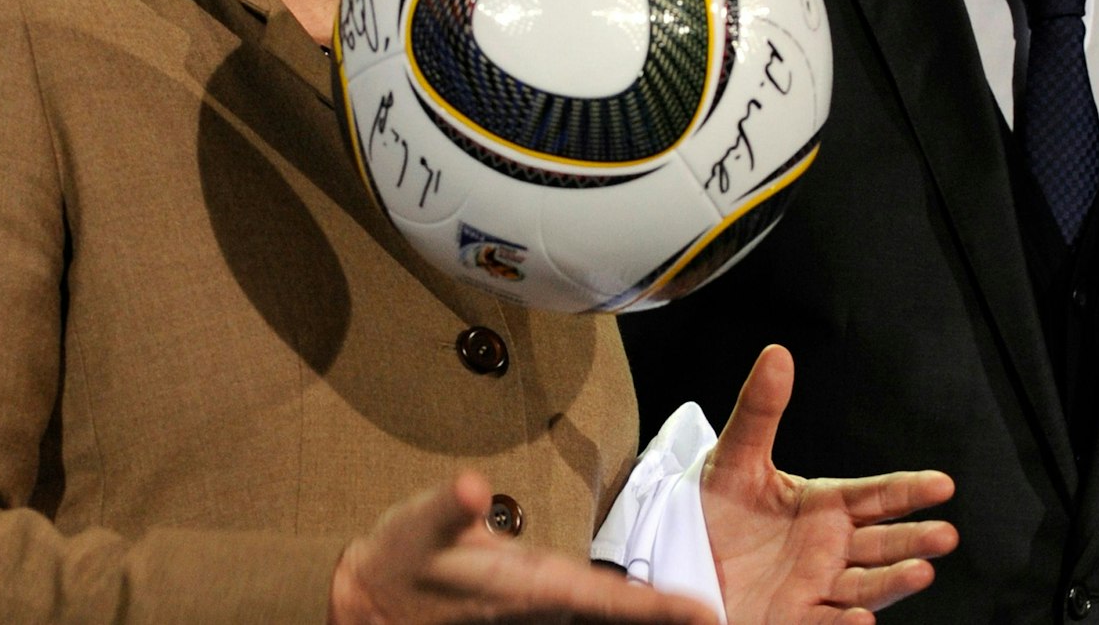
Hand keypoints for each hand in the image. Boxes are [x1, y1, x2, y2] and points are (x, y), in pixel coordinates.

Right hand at [330, 470, 719, 623]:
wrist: (375, 595)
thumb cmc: (403, 555)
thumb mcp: (421, 525)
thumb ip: (448, 508)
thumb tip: (470, 487)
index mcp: (528, 584)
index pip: (605, 598)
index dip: (654, 607)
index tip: (704, 614)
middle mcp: (542, 601)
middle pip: (618, 613)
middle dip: (665, 616)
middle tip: (723, 618)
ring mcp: (538, 607)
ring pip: (606, 614)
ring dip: (648, 614)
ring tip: (700, 614)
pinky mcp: (531, 599)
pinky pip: (591, 607)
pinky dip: (624, 607)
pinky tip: (649, 606)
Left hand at [701, 345, 957, 622]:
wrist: (679, 558)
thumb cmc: (712, 507)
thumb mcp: (734, 457)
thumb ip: (760, 410)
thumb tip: (777, 354)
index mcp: (824, 505)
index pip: (877, 496)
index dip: (909, 491)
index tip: (942, 484)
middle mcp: (830, 548)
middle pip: (884, 544)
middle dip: (915, 541)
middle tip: (945, 535)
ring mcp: (817, 587)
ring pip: (868, 586)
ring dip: (896, 580)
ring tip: (922, 572)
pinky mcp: (796, 620)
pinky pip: (827, 624)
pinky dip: (846, 624)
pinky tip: (861, 618)